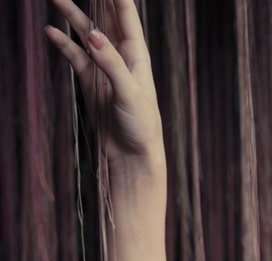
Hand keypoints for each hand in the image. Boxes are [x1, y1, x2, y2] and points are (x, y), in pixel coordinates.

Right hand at [45, 0, 163, 170]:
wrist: (132, 155)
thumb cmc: (141, 126)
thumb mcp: (129, 92)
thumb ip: (112, 64)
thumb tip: (93, 34)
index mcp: (138, 57)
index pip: (127, 18)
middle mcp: (121, 58)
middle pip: (105, 21)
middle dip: (93, 0)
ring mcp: (104, 69)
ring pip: (86, 36)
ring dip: (73, 17)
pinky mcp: (91, 83)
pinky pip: (75, 57)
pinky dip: (64, 44)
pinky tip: (51, 31)